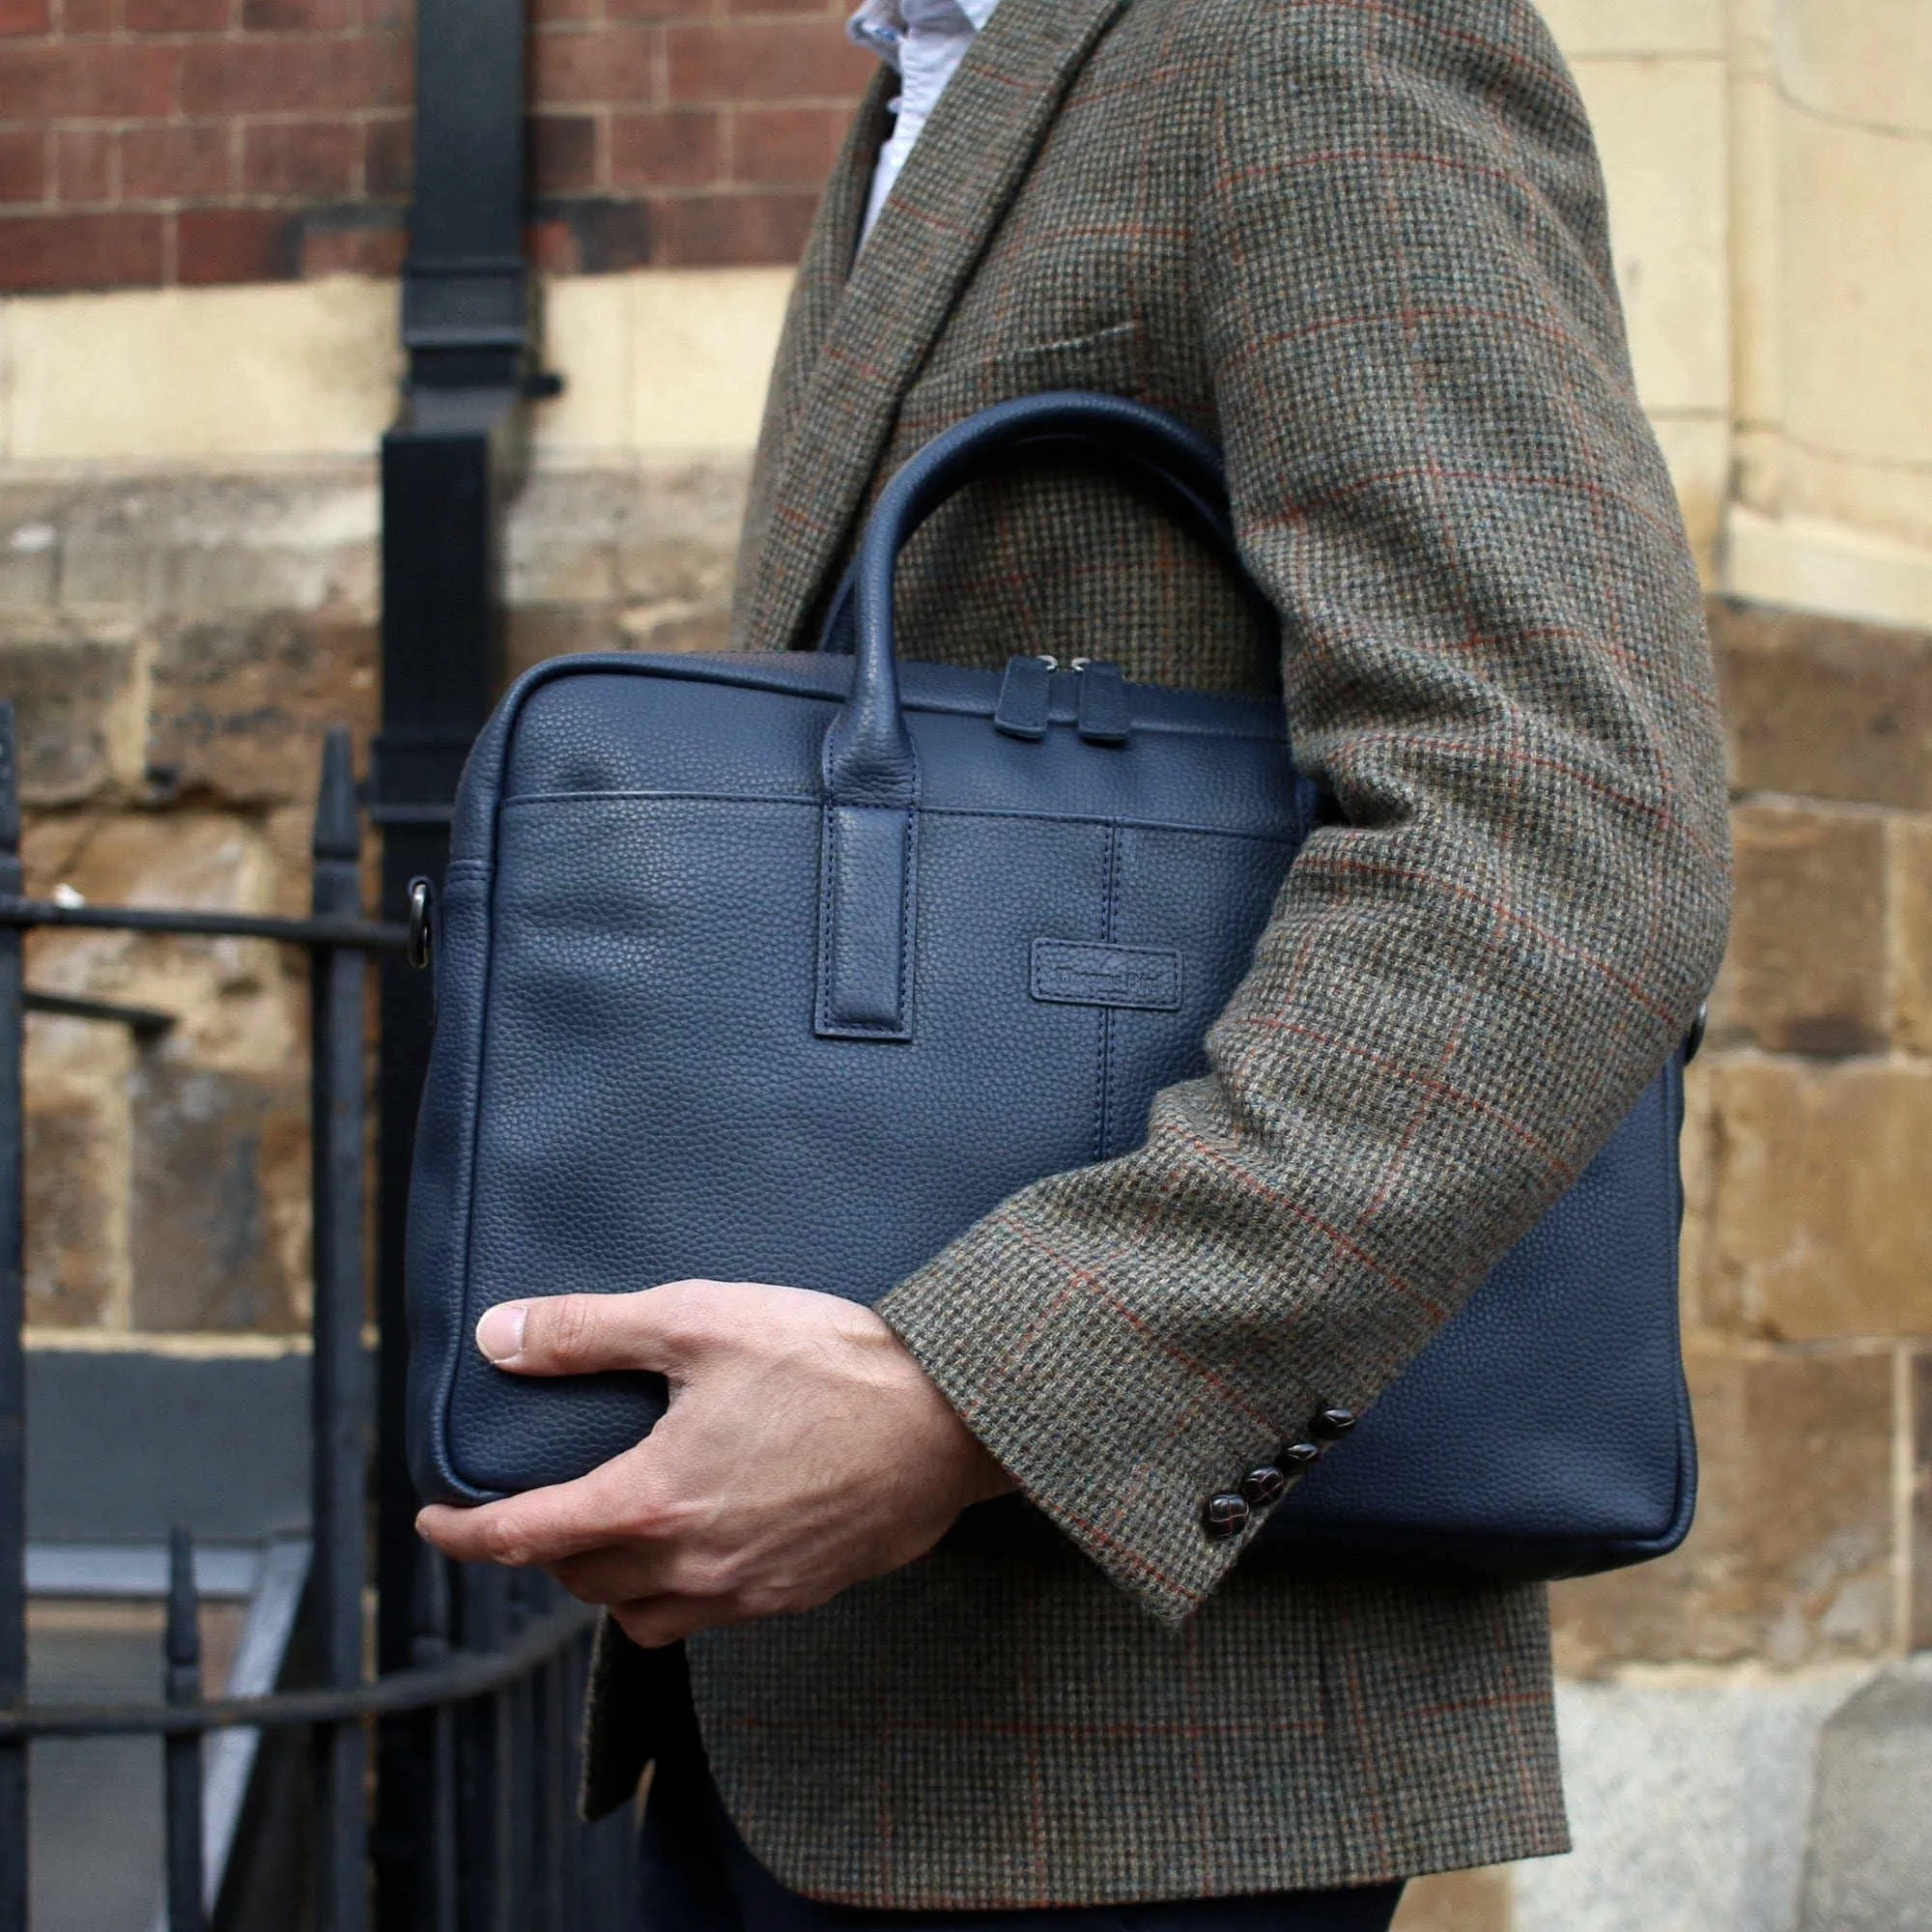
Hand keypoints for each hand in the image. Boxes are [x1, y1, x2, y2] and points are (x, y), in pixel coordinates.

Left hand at [415, 1280, 1015, 1647]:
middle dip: (545, 1548)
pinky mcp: (796, 1596)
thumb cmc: (830, 1363)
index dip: (464, 1536)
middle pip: (579, 1581)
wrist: (949, 1420)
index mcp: (651, 1499)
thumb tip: (500, 1338)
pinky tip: (700, 1540)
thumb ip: (591, 1333)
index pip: (524, 1537)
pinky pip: (709, 1616)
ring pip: (641, 1616)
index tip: (433, 1525)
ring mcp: (746, 1591)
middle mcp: (689, 1564)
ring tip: (618, 1530)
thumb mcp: (700, 1323)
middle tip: (540, 1505)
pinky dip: (679, 1591)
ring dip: (610, 1580)